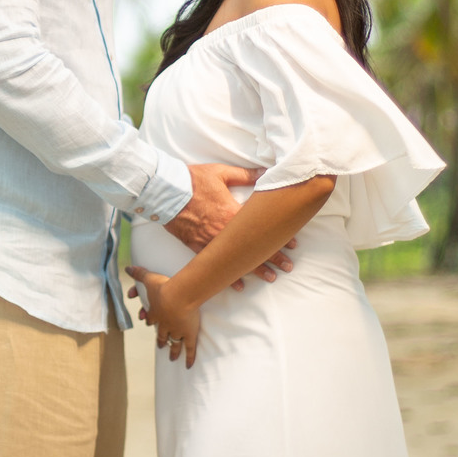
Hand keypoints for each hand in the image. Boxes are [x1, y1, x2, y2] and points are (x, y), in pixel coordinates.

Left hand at [125, 267, 200, 366]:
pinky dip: (189, 357)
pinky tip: (188, 366)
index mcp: (155, 313)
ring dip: (172, 350)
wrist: (179, 296)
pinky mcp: (188, 334)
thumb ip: (139, 273)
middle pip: (161, 334)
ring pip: (174, 343)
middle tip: (160, 346)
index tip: (147, 323)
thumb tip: (128, 267)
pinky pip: (189, 348)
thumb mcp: (150, 278)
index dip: (148, 320)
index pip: (150, 319)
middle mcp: (165, 325)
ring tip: (172, 357)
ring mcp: (177, 331)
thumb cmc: (165, 287)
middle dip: (160, 340)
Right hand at [166, 165, 295, 289]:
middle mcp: (223, 232)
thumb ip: (244, 175)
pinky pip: (215, 264)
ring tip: (270, 278)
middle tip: (288, 268)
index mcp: (232, 213)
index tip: (292, 246)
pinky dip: (227, 275)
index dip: (279, 238)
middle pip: (253, 248)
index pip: (261, 230)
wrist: (165, 192)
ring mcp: (210, 241)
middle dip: (273, 259)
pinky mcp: (197, 246)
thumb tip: (263, 171)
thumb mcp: (220, 173)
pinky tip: (238, 284)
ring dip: (255, 270)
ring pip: (237, 259)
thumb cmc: (192, 181)